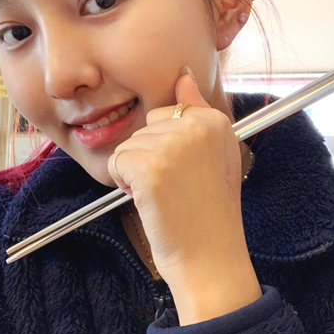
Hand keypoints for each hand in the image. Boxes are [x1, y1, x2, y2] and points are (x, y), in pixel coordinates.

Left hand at [108, 70, 260, 324]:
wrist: (209, 258)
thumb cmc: (209, 211)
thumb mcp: (215, 154)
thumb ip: (197, 111)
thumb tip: (184, 75)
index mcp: (215, 120)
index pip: (168, 113)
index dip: (168, 146)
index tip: (188, 173)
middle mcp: (196, 126)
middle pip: (146, 126)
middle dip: (150, 155)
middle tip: (176, 187)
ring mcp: (173, 145)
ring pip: (129, 144)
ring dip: (137, 171)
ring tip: (165, 196)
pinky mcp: (150, 166)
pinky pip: (117, 161)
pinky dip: (125, 183)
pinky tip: (150, 201)